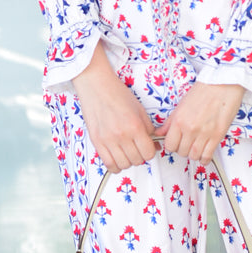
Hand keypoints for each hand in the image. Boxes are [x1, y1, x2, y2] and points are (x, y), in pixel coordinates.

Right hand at [71, 43, 158, 171]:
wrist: (96, 86)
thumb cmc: (118, 94)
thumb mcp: (139, 109)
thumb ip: (149, 129)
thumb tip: (155, 145)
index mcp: (135, 126)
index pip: (148, 153)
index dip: (150, 151)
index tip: (147, 147)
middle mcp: (122, 135)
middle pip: (137, 160)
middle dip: (140, 156)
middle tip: (137, 148)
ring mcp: (108, 140)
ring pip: (123, 165)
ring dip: (128, 161)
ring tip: (127, 152)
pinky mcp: (97, 142)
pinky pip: (108, 164)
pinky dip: (115, 166)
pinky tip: (117, 158)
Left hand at [160, 83, 244, 162]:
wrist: (223, 84)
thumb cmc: (203, 91)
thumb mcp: (181, 105)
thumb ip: (169, 122)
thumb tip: (159, 133)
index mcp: (179, 120)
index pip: (169, 145)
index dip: (172, 146)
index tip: (176, 143)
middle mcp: (190, 129)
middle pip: (181, 152)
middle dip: (182, 150)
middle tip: (186, 144)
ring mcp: (204, 133)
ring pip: (193, 156)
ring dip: (193, 154)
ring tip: (195, 148)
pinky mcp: (217, 136)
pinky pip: (207, 155)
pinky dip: (204, 158)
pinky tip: (204, 155)